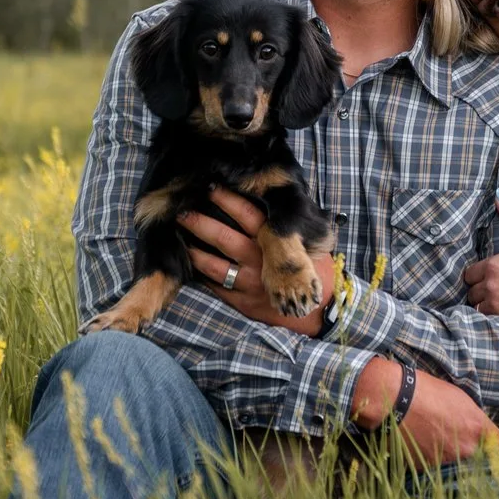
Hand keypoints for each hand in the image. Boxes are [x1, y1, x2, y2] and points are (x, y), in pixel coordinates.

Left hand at [179, 187, 335, 336]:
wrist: (319, 310)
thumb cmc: (313, 269)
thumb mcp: (307, 242)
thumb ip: (287, 225)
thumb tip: (269, 196)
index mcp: (276, 241)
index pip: (248, 215)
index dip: (228, 200)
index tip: (211, 187)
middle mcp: (260, 261)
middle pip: (223, 237)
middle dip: (200, 223)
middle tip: (183, 212)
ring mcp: (249, 283)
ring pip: (213, 265)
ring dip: (194, 250)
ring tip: (179, 237)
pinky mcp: (242, 302)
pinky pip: (216, 287)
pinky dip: (202, 274)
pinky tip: (190, 263)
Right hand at [352, 358, 498, 465]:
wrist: (395, 399)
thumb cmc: (427, 391)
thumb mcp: (459, 398)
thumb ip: (474, 418)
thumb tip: (478, 429)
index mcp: (477, 428)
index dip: (494, 444)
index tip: (488, 442)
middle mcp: (466, 448)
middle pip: (478, 458)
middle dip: (471, 452)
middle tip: (455, 439)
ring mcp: (446, 461)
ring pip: (455, 464)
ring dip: (449, 457)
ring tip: (433, 439)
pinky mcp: (427, 468)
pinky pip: (434, 468)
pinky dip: (430, 459)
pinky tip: (420, 444)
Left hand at [460, 196, 498, 332]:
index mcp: (496, 265)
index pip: (470, 273)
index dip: (477, 273)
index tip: (488, 274)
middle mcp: (492, 286)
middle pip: (471, 291)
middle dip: (479, 289)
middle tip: (492, 287)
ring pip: (477, 307)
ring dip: (483, 304)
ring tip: (497, 301)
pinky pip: (487, 321)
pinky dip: (491, 317)